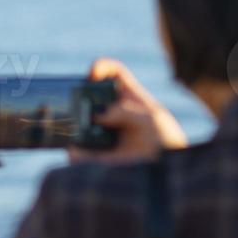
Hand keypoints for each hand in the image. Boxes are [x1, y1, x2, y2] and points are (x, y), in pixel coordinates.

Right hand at [67, 59, 187, 165]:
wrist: (165, 170)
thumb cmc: (165, 141)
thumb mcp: (153, 120)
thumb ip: (128, 112)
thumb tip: (99, 116)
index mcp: (128, 96)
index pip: (112, 73)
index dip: (100, 68)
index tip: (92, 74)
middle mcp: (110, 111)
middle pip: (87, 96)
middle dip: (78, 97)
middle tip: (80, 106)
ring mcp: (99, 132)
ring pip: (76, 122)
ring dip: (72, 124)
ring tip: (79, 132)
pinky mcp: (93, 155)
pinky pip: (75, 152)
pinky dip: (74, 152)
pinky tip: (79, 154)